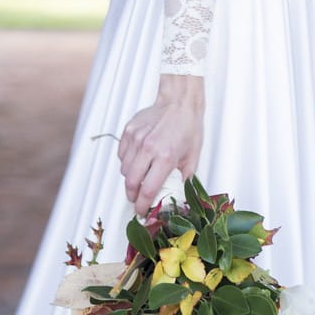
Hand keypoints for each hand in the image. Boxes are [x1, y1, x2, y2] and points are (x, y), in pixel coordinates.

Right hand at [118, 74, 204, 216]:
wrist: (179, 102)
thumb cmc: (188, 128)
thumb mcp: (192, 158)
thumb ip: (183, 180)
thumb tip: (176, 197)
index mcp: (165, 157)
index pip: (147, 190)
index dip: (142, 205)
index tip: (141, 212)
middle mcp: (148, 148)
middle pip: (131, 182)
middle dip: (132, 196)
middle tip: (136, 199)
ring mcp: (136, 139)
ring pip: (124, 169)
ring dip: (130, 178)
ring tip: (139, 177)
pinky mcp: (129, 131)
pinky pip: (122, 155)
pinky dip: (127, 162)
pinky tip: (137, 161)